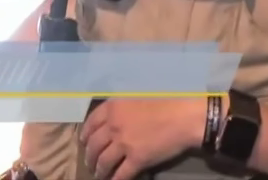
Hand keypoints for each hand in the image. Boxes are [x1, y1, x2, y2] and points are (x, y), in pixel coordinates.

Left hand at [79, 98, 203, 179]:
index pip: (90, 123)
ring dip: (99, 170)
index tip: (84, 142)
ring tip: (99, 174)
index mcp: (113, 107)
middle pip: (94, 145)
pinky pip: (121, 174)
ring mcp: (124, 144)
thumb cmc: (165, 100)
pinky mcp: (137, 159)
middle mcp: (113, 126)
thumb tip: (113, 118)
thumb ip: (121, 107)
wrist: (184, 116)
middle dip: (89, 156)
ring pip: (104, 161)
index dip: (85, 135)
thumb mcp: (136, 95)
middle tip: (89, 163)